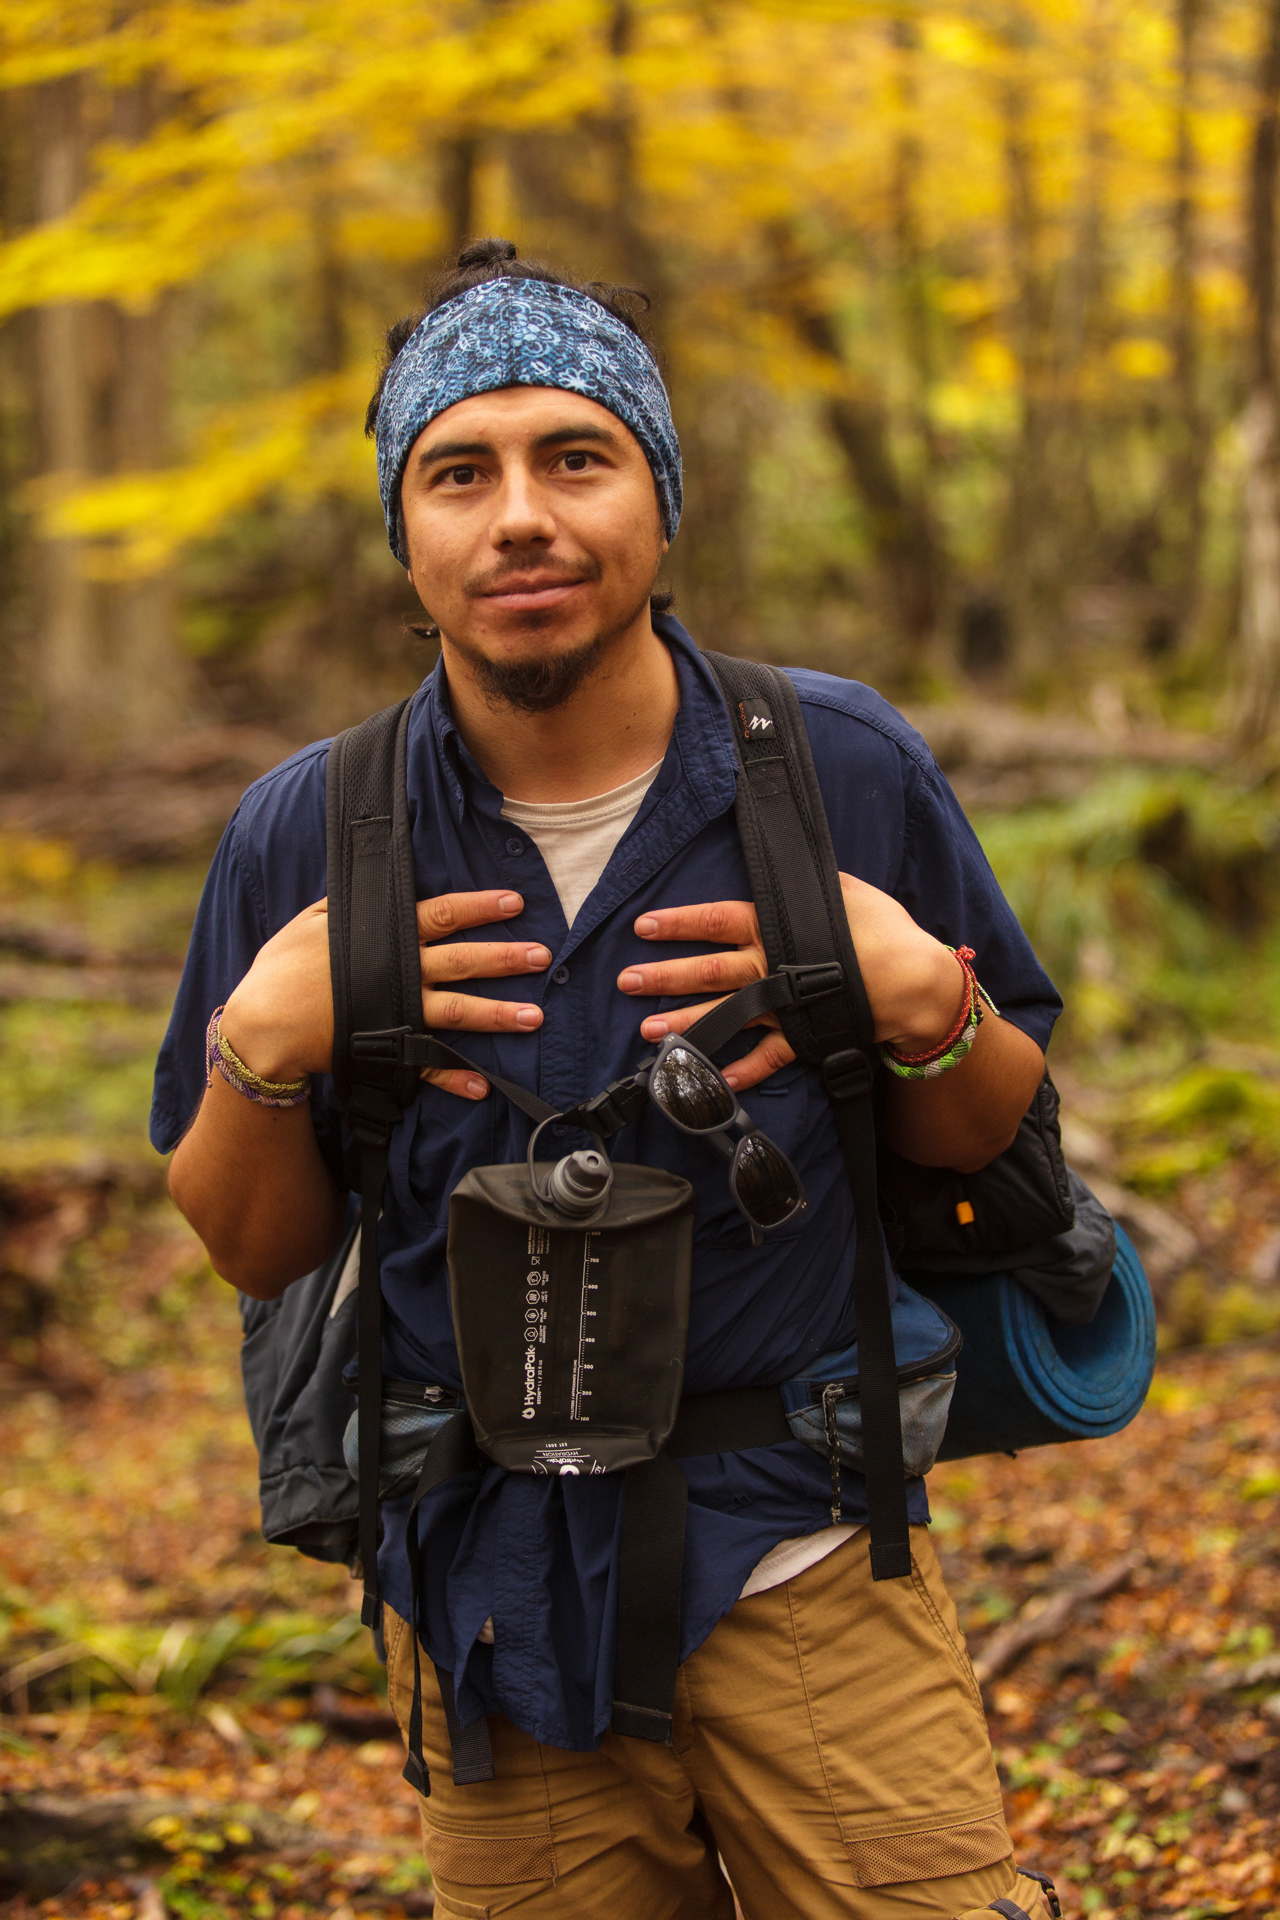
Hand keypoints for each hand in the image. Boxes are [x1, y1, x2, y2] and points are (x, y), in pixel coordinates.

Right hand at [220, 890, 549, 1100]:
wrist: (260, 1025)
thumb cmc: (281, 968)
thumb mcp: (311, 921)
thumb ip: (348, 906)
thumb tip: (373, 886)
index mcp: (383, 937)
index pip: (441, 914)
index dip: (480, 907)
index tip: (515, 902)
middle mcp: (397, 974)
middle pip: (461, 961)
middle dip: (505, 958)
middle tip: (543, 954)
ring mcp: (394, 1015)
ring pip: (456, 1012)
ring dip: (498, 1014)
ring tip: (535, 1016)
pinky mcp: (384, 1051)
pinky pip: (426, 1066)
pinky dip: (454, 1077)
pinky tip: (483, 1085)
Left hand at [616, 874, 964, 1091]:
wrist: (918, 981)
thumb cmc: (884, 929)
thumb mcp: (845, 892)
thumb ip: (809, 886)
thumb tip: (791, 868)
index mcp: (777, 927)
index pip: (717, 920)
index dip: (680, 923)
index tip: (644, 927)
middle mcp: (772, 966)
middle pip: (708, 970)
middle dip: (664, 976)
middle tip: (627, 982)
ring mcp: (785, 1006)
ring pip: (724, 1015)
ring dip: (684, 1023)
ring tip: (647, 1030)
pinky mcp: (805, 1036)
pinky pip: (768, 1058)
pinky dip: (742, 1071)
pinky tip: (714, 1079)